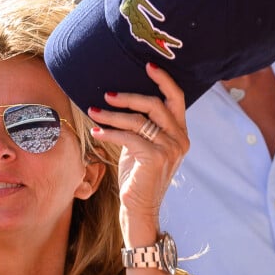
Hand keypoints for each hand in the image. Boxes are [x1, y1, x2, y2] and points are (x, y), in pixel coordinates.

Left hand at [88, 64, 188, 240]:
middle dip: (128, 97)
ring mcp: (170, 149)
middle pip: (155, 104)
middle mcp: (180, 140)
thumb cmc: (138, 178)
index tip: (148, 65)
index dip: (163, 80)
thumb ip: (143, 126)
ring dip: (112, 115)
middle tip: (107, 95)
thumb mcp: (143, 147)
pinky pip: (129, 137)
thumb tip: (122, 101)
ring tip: (94, 111)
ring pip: (138, 120)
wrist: (139, 209)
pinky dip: (110, 133)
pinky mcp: (155, 158)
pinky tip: (97, 132)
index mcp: (180, 134)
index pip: (177, 98)